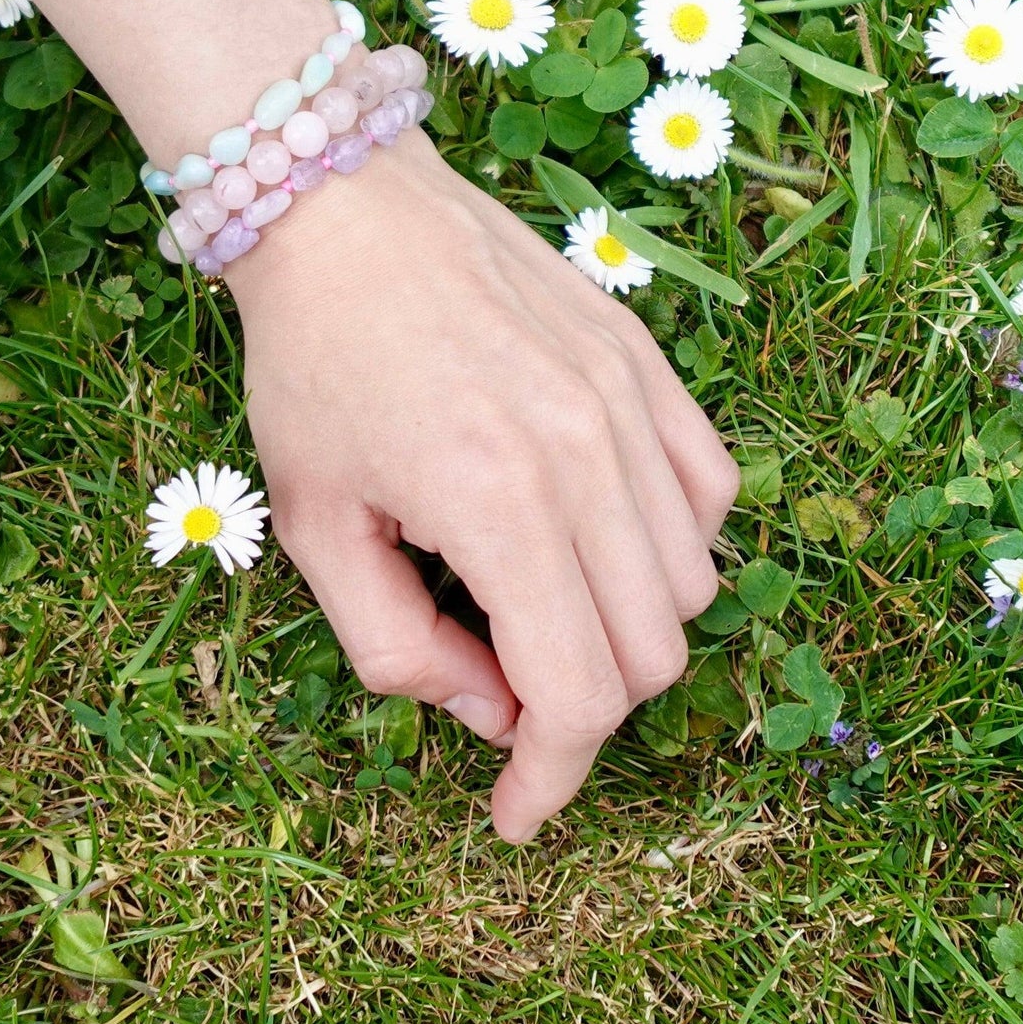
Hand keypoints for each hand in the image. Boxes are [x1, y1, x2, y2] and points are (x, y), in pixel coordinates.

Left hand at [226, 133, 737, 840]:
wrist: (346, 210)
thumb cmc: (313, 365)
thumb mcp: (314, 526)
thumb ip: (395, 649)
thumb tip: (493, 712)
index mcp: (497, 504)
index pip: (579, 696)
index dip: (553, 779)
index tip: (516, 813)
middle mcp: (588, 456)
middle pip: (650, 655)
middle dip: (582, 709)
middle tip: (503, 690)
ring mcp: (630, 404)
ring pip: (692, 584)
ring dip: (625, 629)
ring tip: (537, 599)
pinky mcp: (647, 365)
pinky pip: (709, 495)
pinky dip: (670, 546)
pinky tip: (594, 533)